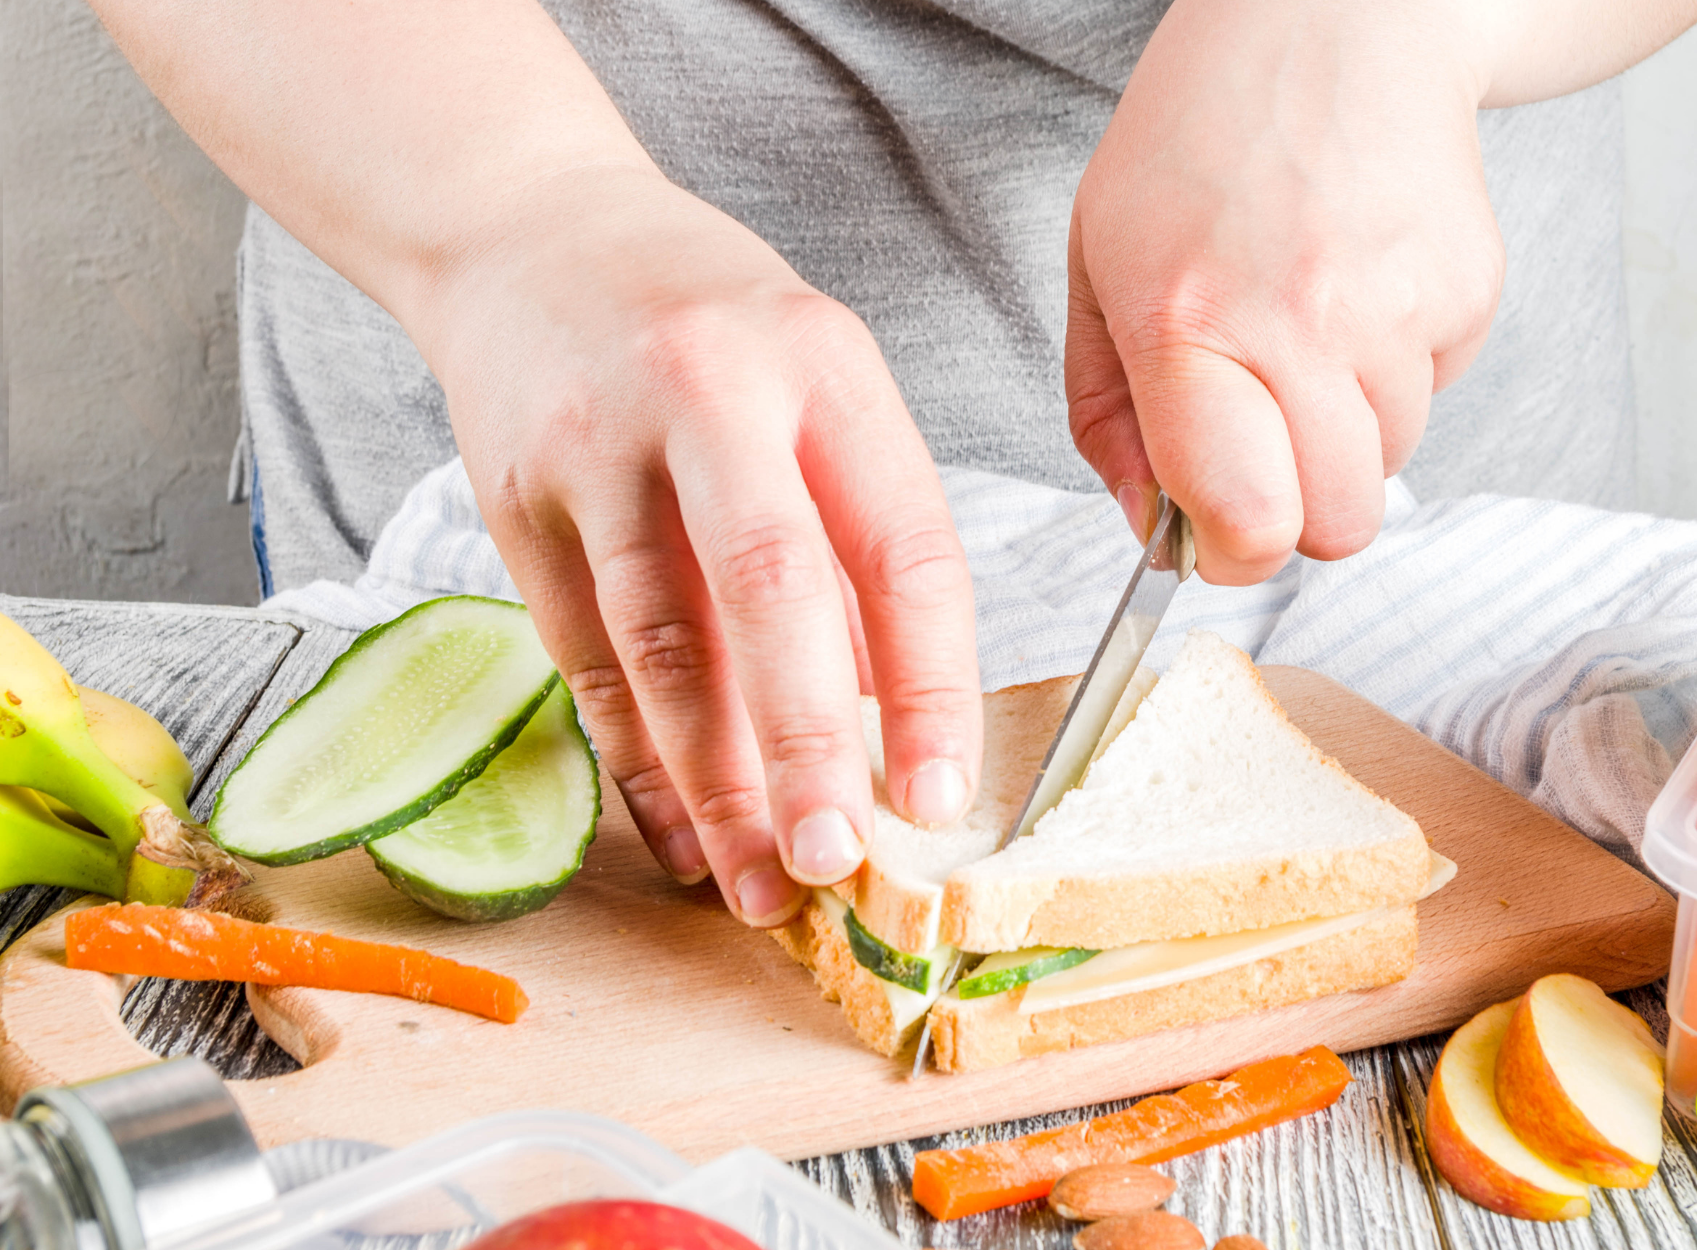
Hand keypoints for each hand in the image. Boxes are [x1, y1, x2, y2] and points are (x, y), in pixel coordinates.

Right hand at [420, 167, 981, 925]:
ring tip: (757, 882)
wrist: (529, 240)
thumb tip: (889, 711)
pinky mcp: (516, 502)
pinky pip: (582, 658)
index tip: (940, 796)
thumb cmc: (705, 325)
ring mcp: (598, 449)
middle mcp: (709, 397)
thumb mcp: (816, 378)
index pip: (901, 542)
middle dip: (807, 741)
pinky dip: (633, 759)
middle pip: (768, 588)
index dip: (929, 684)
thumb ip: (859, 525)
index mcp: (822, 366)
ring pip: (658, 642)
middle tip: (833, 860)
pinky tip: (677, 830)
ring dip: (711, 781)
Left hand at [1067, 0, 1504, 581]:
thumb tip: (1151, 531)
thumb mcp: (1096, 275)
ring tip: (1298, 343)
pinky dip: (1389, 382)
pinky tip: (1350, 302)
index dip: (1228, 556)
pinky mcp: (1467, 295)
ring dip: (1338, 443)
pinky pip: (1430, 404)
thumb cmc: (1193, 147)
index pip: (1246, 518)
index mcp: (1188, 322)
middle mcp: (1301, 323)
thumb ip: (1106, 421)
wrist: (1334, 28)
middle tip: (1256, 454)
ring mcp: (1397, 310)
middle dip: (1291, 517)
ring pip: (1385, 473)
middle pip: (1335, 527)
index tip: (1209, 537)